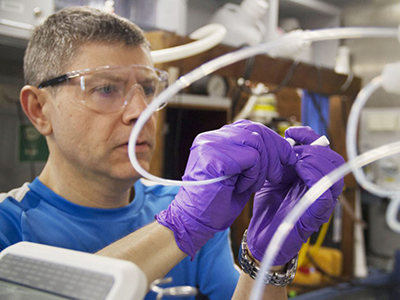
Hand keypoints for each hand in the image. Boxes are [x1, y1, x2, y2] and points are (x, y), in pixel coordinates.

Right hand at [156, 120, 296, 257]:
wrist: (193, 222)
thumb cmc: (214, 204)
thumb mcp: (238, 175)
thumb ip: (251, 157)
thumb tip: (279, 148)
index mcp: (213, 139)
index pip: (249, 128)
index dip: (271, 141)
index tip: (285, 157)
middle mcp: (210, 138)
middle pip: (255, 131)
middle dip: (276, 151)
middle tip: (279, 173)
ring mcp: (211, 145)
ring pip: (257, 143)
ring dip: (264, 167)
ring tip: (254, 185)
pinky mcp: (216, 158)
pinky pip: (252, 158)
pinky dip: (254, 175)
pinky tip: (242, 188)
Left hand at [247, 126, 344, 265]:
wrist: (261, 237)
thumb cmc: (268, 207)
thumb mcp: (272, 175)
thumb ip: (281, 159)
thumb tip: (285, 138)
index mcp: (312, 176)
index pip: (323, 150)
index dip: (310, 136)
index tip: (291, 132)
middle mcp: (320, 187)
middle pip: (334, 159)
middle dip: (313, 148)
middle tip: (292, 150)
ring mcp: (321, 201)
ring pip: (334, 172)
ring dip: (313, 159)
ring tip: (294, 160)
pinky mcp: (317, 213)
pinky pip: (326, 191)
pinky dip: (313, 174)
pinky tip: (297, 171)